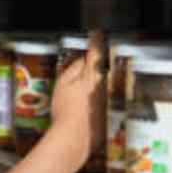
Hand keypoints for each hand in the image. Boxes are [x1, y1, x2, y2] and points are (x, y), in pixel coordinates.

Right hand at [49, 31, 105, 169]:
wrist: (74, 138)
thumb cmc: (65, 111)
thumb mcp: (62, 85)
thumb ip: (73, 69)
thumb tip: (81, 60)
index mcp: (91, 76)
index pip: (95, 54)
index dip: (96, 42)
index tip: (97, 34)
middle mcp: (103, 86)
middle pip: (104, 68)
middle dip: (99, 61)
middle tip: (93, 56)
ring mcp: (108, 99)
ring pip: (106, 82)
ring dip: (100, 78)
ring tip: (90, 80)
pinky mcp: (109, 112)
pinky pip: (106, 98)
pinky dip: (100, 97)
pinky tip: (89, 103)